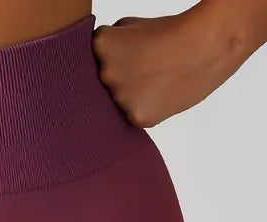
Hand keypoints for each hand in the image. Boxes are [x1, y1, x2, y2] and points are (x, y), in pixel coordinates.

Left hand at [91, 4, 247, 126]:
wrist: (208, 44)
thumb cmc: (171, 32)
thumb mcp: (132, 25)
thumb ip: (110, 44)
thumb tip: (98, 62)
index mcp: (101, 47)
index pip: (93, 60)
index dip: (114, 56)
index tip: (131, 52)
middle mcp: (105, 73)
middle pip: (104, 83)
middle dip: (122, 76)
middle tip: (147, 67)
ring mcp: (120, 97)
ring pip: (120, 101)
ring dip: (133, 94)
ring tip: (157, 79)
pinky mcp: (137, 116)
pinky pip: (134, 115)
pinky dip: (146, 107)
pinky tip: (161, 93)